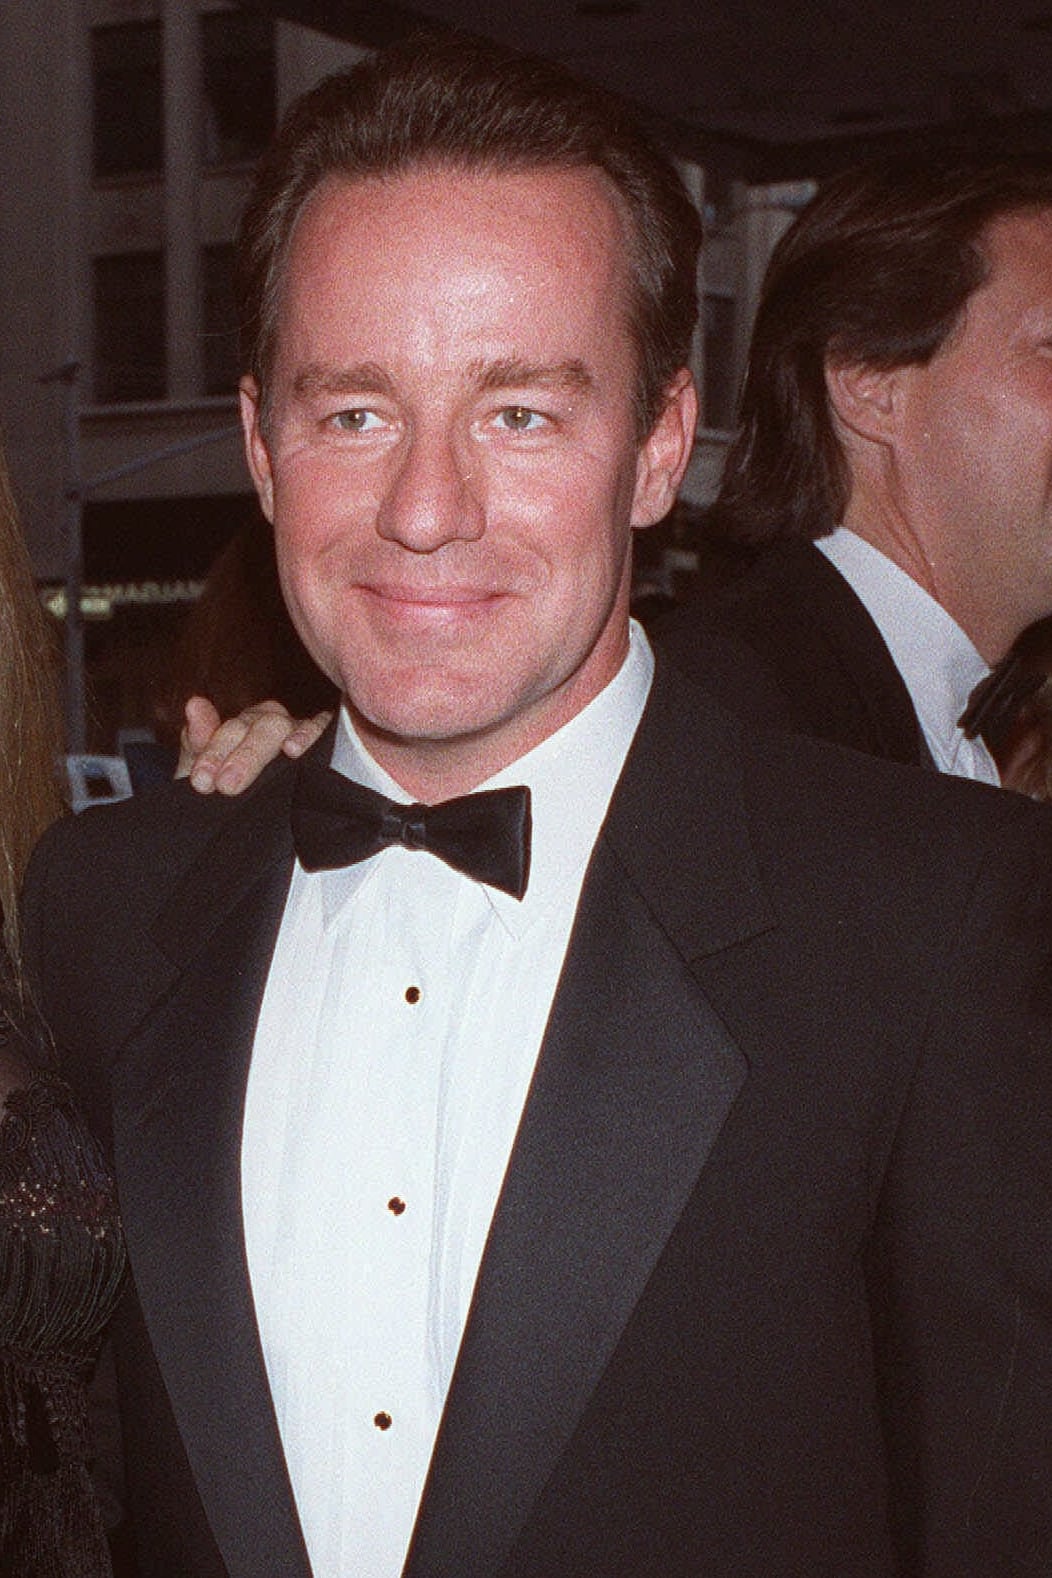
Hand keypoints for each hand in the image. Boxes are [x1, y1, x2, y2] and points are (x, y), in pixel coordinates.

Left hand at [176, 696, 331, 794]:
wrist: (261, 833)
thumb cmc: (235, 797)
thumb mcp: (210, 778)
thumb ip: (198, 744)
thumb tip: (194, 703)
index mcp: (239, 728)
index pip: (226, 731)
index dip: (213, 754)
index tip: (202, 782)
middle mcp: (267, 724)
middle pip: (253, 726)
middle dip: (239, 756)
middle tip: (226, 786)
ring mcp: (295, 731)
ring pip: (279, 726)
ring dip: (262, 749)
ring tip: (249, 771)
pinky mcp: (323, 742)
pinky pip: (319, 728)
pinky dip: (307, 735)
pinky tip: (294, 750)